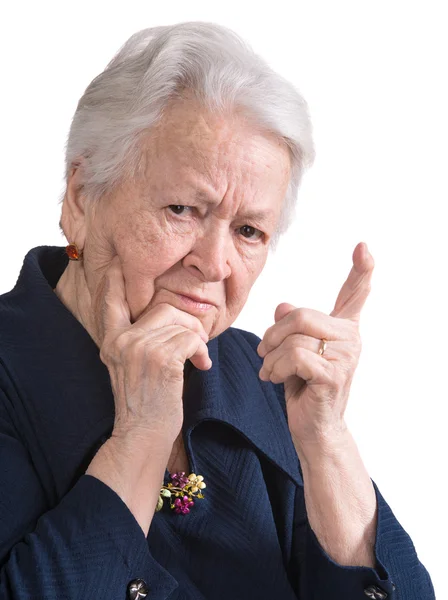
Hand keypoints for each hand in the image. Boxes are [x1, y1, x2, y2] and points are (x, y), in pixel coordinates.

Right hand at [96, 255, 211, 442]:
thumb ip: (139, 338)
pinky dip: (201, 350)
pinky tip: (201, 365)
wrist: (142, 435)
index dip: (117, 278)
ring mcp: (139, 348)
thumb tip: (169, 315)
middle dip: (188, 321)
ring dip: (198, 338)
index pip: (111, 299)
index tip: (122, 263)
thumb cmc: (144, 402)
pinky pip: (190, 338)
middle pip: (162, 307)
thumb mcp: (130, 365)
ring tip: (199, 357)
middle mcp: (121, 340)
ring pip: (180, 321)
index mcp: (111, 340)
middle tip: (197, 341)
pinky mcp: (161, 359)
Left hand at [256, 242, 373, 447]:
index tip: (363, 247)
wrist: (313, 429)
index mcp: (343, 329)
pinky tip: (272, 379)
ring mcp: (345, 357)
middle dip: (273, 334)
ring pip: (294, 337)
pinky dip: (274, 367)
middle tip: (262, 352)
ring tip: (268, 370)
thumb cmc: (304, 389)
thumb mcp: (294, 353)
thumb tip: (283, 306)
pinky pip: (294, 356)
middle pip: (302, 315)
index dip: (361, 270)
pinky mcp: (333, 375)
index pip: (355, 294)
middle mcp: (351, 339)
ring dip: (269, 356)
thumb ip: (293, 329)